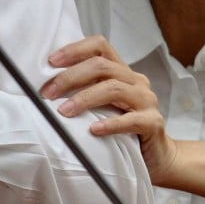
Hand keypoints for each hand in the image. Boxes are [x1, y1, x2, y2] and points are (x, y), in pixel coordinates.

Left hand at [40, 36, 176, 182]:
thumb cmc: (123, 129)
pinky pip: (132, 120)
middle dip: (70, 77)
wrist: (157, 157)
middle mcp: (135, 80)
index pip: (99, 46)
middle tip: (48, 93)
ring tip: (64, 111)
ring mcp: (147, 100)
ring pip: (113, 88)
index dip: (75, 49)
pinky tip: (94, 130)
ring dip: (84, 98)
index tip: (51, 61)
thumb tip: (47, 87)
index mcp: (121, 71)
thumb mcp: (102, 106)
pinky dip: (111, 124)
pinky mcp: (154, 123)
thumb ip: (84, 92)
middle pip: (101, 66)